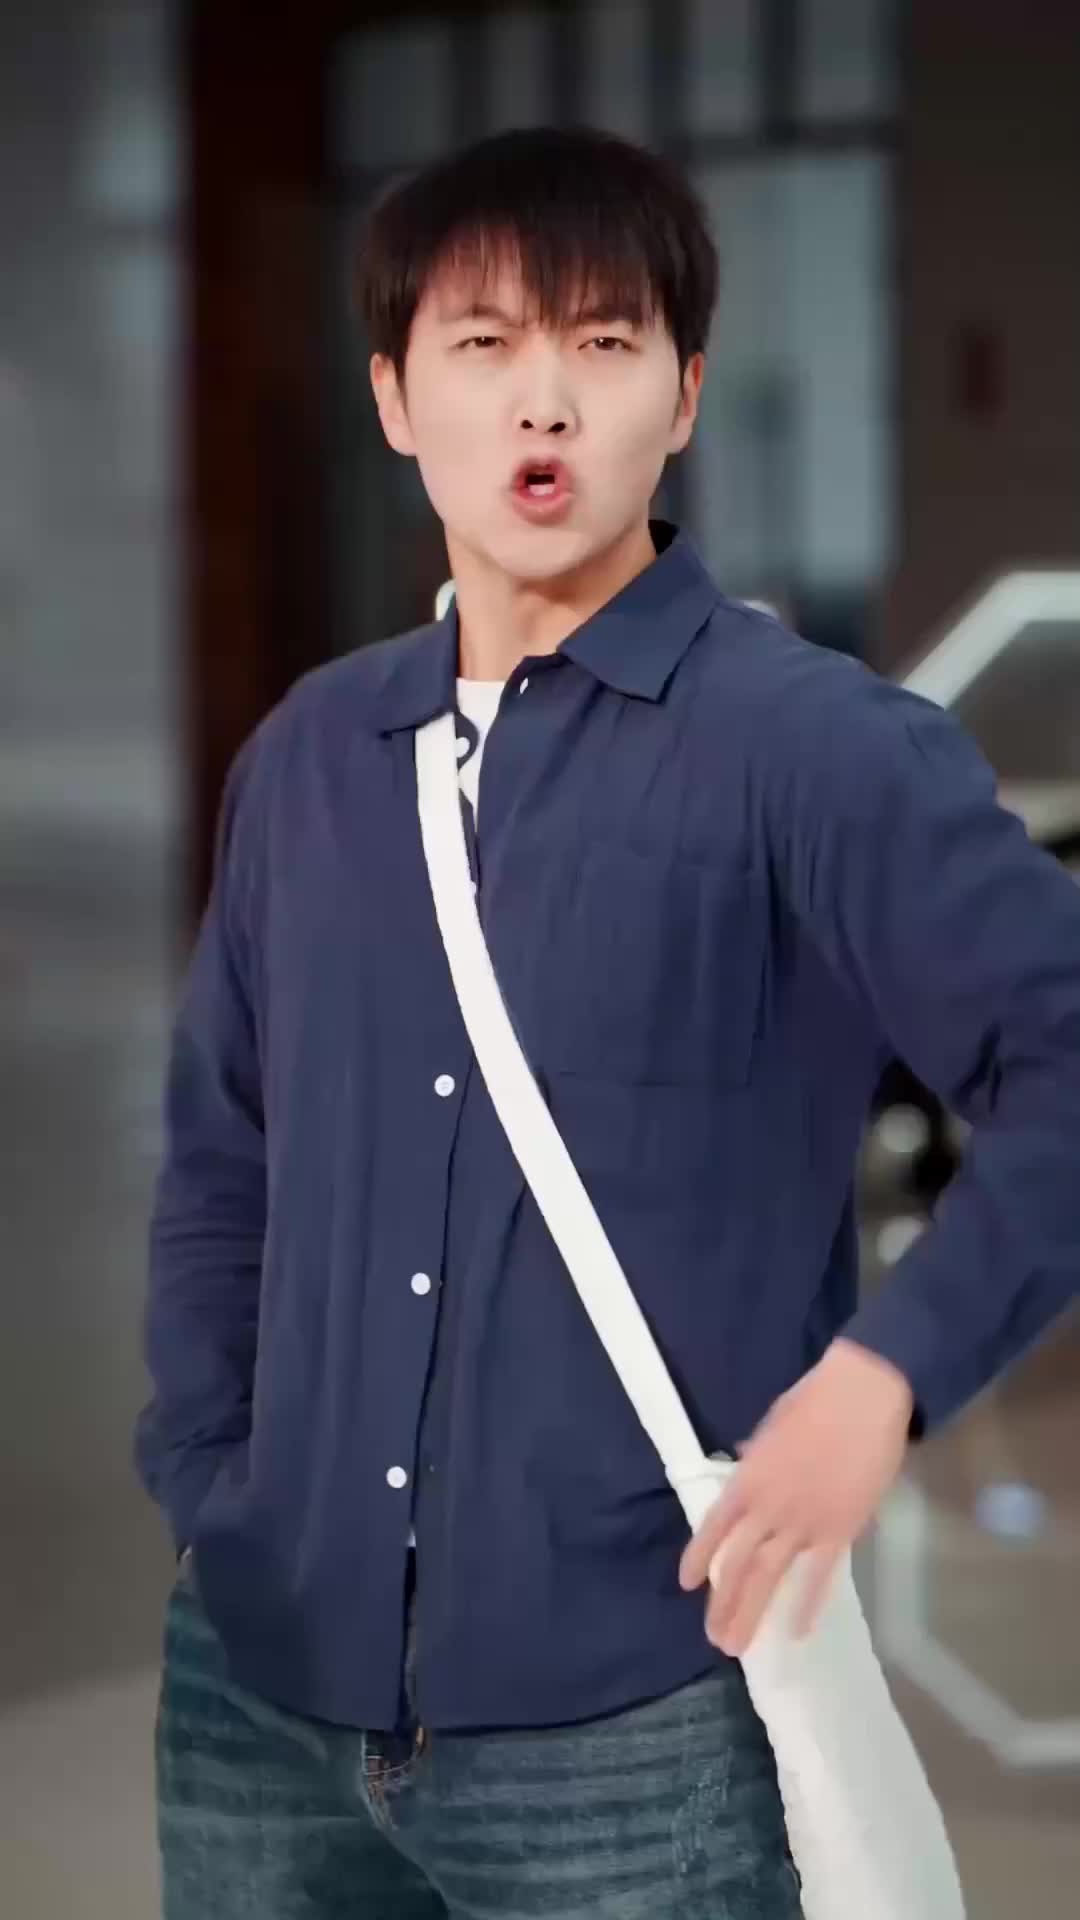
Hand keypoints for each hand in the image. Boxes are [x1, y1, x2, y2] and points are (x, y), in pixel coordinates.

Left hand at [678, 1337, 913, 1655]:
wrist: (863, 1398)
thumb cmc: (817, 1400)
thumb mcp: (773, 1423)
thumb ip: (757, 1453)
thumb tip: (746, 1460)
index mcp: (748, 1479)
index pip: (715, 1527)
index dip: (699, 1557)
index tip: (687, 1585)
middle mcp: (768, 1507)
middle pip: (737, 1564)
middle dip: (723, 1604)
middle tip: (714, 1637)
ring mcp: (803, 1523)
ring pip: (769, 1577)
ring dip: (750, 1613)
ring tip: (737, 1645)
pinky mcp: (840, 1531)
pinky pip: (820, 1576)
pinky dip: (808, 1604)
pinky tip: (797, 1632)